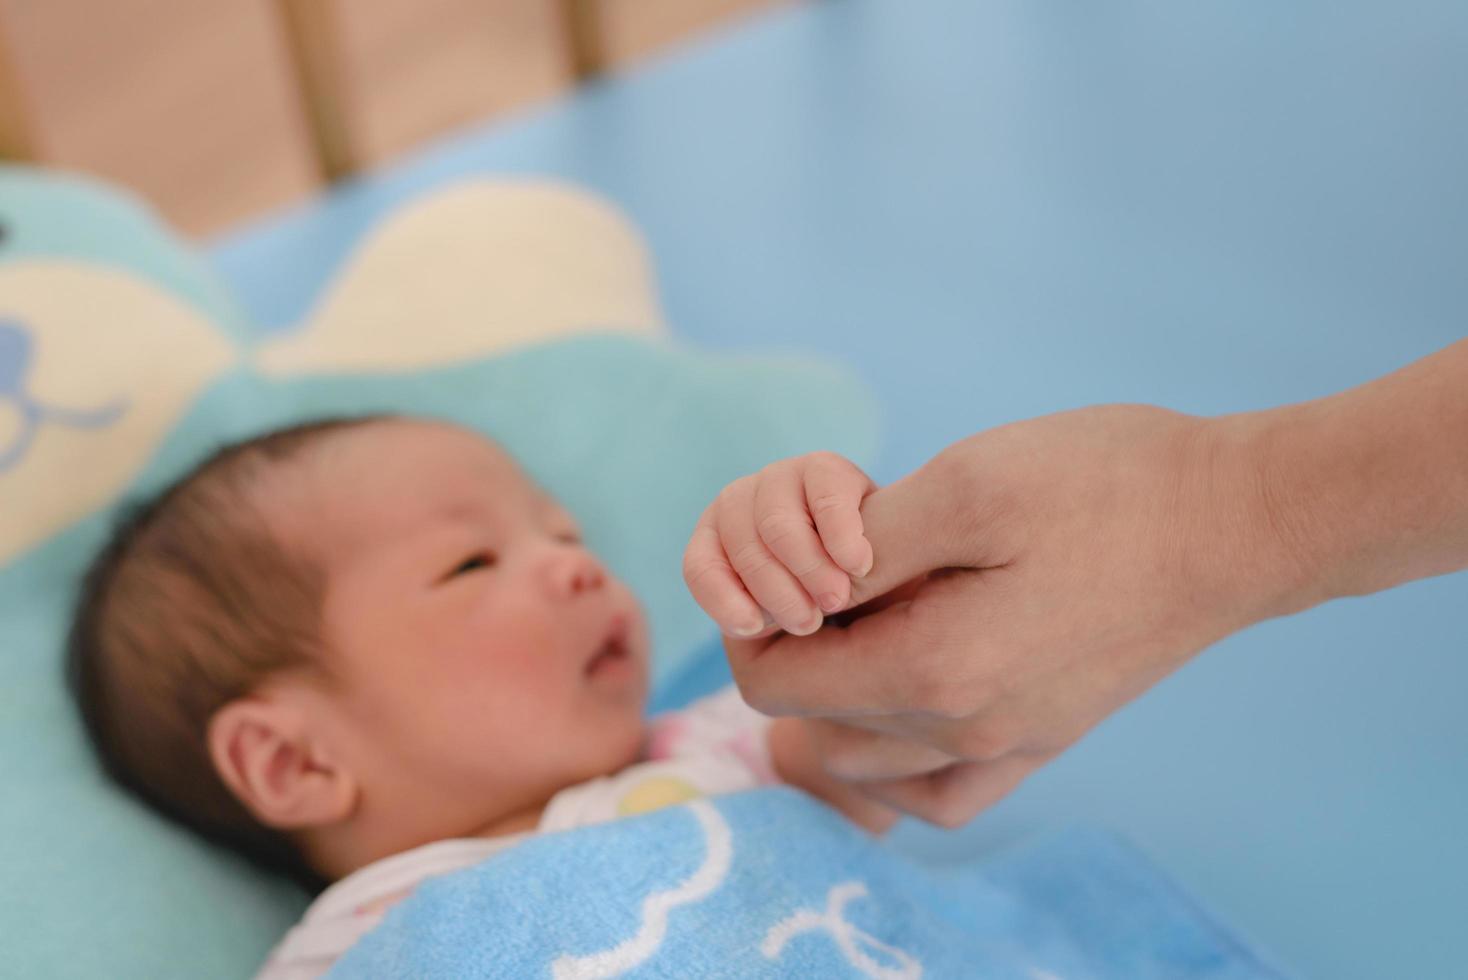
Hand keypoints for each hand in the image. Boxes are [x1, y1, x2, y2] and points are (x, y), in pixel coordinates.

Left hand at [719, 406, 1305, 825]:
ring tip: (863, 617)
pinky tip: (896, 709)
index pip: (776, 685)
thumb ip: (864, 547)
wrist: (1236, 520)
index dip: (753, 622)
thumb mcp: (966, 485)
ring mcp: (1011, 747)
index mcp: (931, 671)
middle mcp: (963, 733)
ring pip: (868, 759)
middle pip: (816, 720)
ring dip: (837, 697)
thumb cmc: (1104, 487)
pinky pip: (941, 794)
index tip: (783, 559)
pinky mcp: (1048, 740)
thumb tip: (802, 588)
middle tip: (832, 569)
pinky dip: (895, 762)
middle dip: (796, 647)